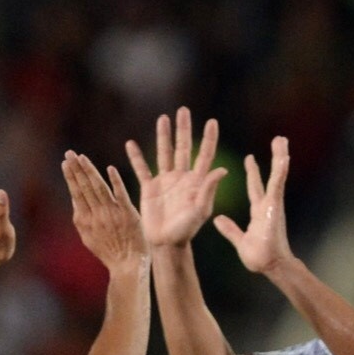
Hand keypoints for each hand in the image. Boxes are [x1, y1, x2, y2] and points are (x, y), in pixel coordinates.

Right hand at [62, 150, 144, 276]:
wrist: (127, 265)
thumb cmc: (109, 252)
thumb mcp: (88, 238)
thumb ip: (81, 218)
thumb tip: (76, 200)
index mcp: (86, 220)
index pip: (76, 193)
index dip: (71, 177)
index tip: (65, 163)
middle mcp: (97, 215)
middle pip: (85, 188)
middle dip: (76, 169)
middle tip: (69, 152)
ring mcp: (112, 214)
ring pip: (99, 188)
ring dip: (89, 171)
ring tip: (82, 157)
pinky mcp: (128, 214)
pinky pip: (121, 195)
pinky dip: (115, 182)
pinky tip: (109, 169)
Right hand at [124, 108, 228, 249]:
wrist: (167, 243)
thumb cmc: (187, 230)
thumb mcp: (201, 210)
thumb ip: (208, 189)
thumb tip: (222, 170)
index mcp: (196, 181)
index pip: (204, 155)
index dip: (208, 138)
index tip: (212, 121)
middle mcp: (181, 177)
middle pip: (183, 147)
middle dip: (183, 129)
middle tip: (184, 111)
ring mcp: (165, 181)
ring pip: (164, 153)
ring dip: (163, 136)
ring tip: (163, 118)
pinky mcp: (149, 188)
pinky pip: (142, 169)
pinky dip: (136, 157)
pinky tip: (130, 144)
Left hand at [214, 134, 294, 276]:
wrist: (270, 264)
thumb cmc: (259, 257)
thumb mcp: (239, 240)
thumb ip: (230, 229)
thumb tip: (218, 220)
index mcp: (258, 211)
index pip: (255, 187)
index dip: (253, 173)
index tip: (250, 158)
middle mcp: (267, 204)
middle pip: (269, 176)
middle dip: (273, 158)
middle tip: (277, 141)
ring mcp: (273, 203)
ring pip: (277, 175)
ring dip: (280, 157)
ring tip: (281, 140)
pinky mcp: (275, 205)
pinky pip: (278, 184)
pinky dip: (281, 170)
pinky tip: (284, 156)